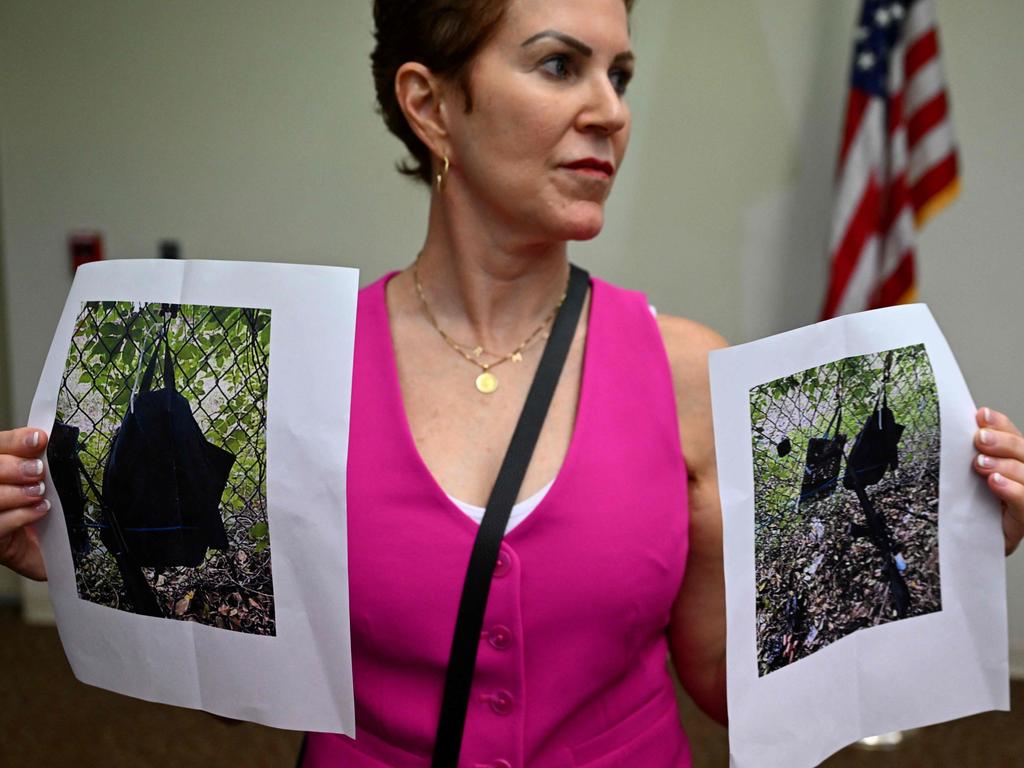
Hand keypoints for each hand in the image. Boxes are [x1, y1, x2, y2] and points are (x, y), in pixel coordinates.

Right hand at [0, 428, 49, 579]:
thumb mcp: (44, 485)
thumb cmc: (42, 513)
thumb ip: (40, 462)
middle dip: (15, 467)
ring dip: (17, 493)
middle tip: (38, 472)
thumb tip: (47, 440)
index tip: (39, 439)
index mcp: (2, 468)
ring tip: (39, 493)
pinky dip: (21, 515)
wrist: (47, 551)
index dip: (16, 440)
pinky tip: (39, 511)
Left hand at [972, 408, 1023, 554]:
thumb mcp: (965, 480)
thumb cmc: (969, 511)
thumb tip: (961, 432)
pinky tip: (996, 483)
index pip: (1013, 436)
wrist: (967, 548)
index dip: (999, 424)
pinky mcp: (1023, 522)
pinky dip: (1012, 490)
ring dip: (1004, 465)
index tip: (980, 415)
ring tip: (981, 464)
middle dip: (1002, 441)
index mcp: (1012, 463)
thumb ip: (970, 457)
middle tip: (979, 439)